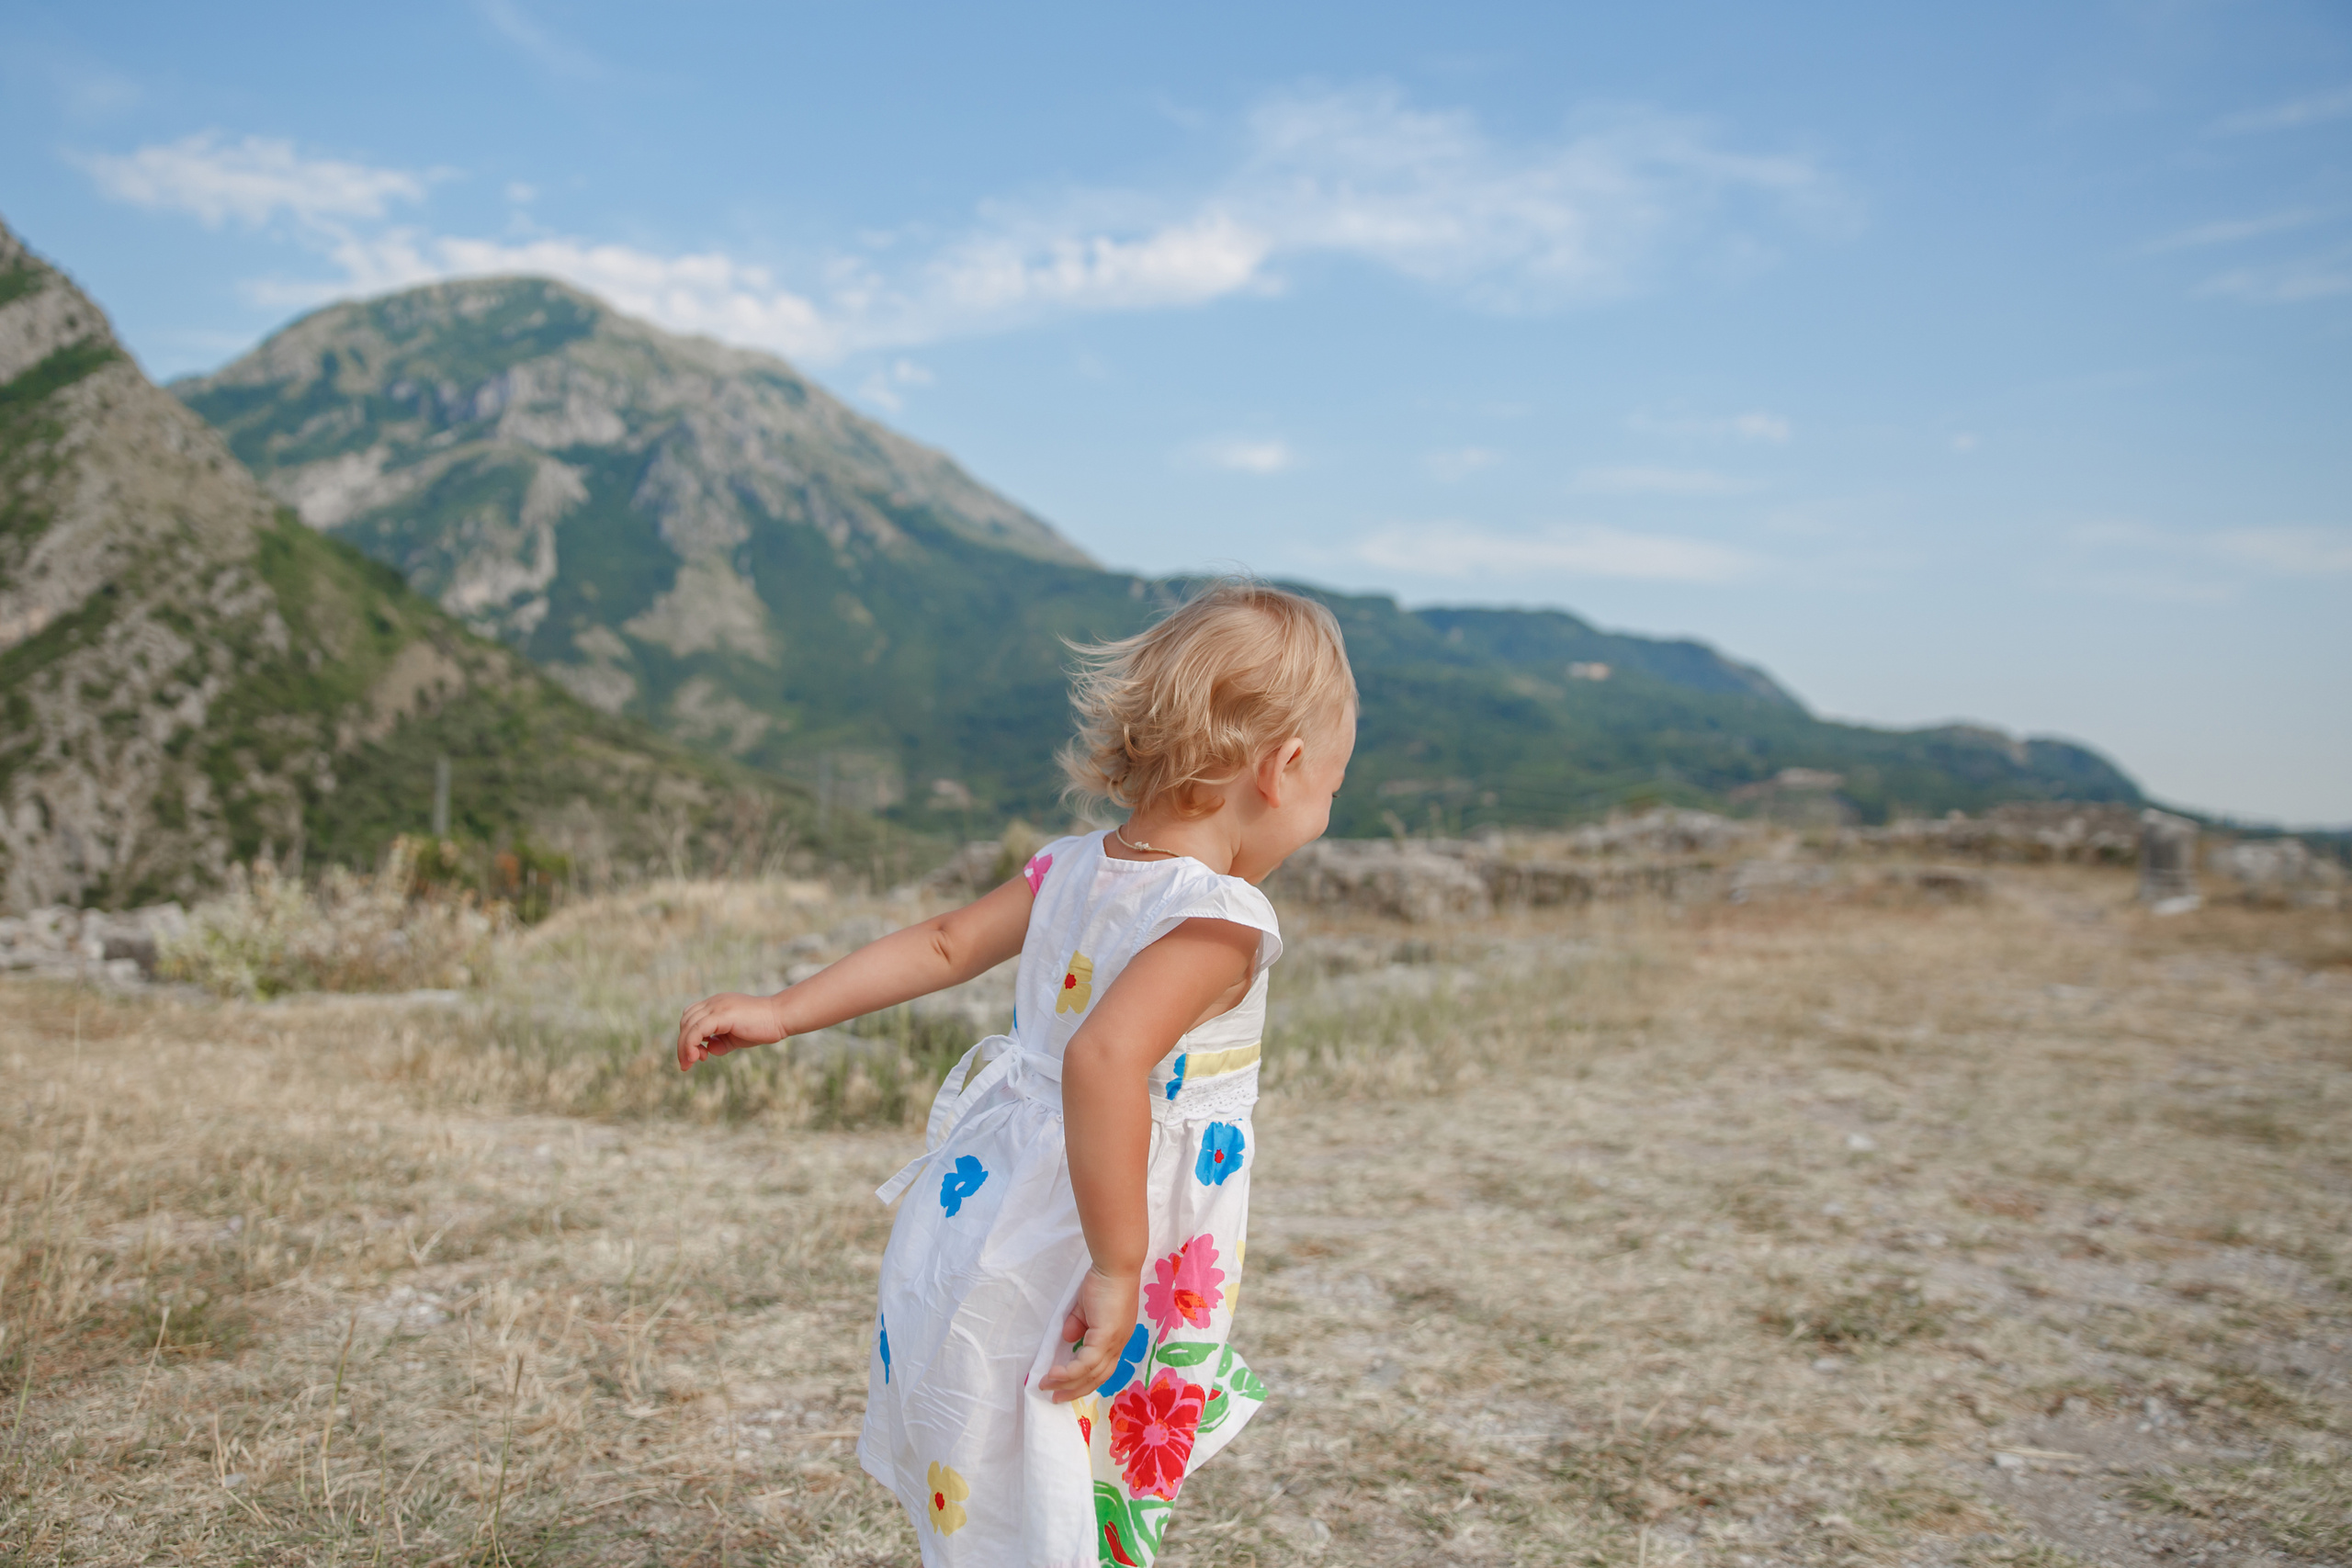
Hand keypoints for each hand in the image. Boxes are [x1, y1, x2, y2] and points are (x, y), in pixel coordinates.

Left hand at [676, 992, 786, 1070]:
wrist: (780, 1018)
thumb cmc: (763, 1027)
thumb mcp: (736, 1038)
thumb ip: (721, 1043)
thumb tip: (709, 1050)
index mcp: (717, 1004)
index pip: (691, 1017)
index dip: (688, 1036)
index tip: (698, 1056)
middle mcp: (714, 1002)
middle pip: (686, 1021)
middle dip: (682, 1045)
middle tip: (687, 1064)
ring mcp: (717, 1006)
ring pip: (688, 1026)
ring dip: (684, 1047)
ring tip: (690, 1063)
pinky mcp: (721, 1014)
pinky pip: (697, 1030)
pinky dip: (691, 1044)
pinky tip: (698, 1057)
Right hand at [1039, 1264, 1139, 1403]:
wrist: (1114, 1266)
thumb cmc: (1103, 1281)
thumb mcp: (1085, 1307)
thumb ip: (1078, 1324)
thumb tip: (1068, 1340)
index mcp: (1116, 1338)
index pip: (1102, 1368)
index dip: (1085, 1380)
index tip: (1066, 1387)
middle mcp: (1118, 1345)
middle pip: (1098, 1378)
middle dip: (1075, 1391)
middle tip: (1055, 1398)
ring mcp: (1114, 1343)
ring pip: (1091, 1374)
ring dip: (1067, 1384)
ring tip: (1047, 1387)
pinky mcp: (1106, 1338)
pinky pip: (1085, 1363)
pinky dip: (1069, 1372)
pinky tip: (1054, 1374)